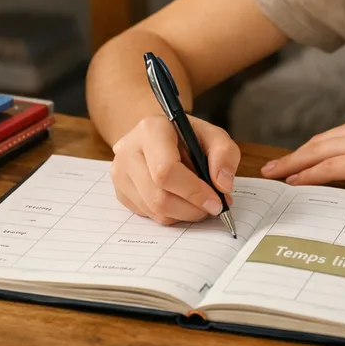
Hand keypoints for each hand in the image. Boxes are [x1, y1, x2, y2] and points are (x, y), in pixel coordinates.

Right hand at [111, 115, 239, 224]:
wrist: (158, 136)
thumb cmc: (187, 136)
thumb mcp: (213, 135)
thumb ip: (224, 155)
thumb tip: (222, 186)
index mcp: (151, 130)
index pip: (166, 171)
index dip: (193, 192)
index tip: (216, 202)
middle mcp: (128, 151)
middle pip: (158, 196)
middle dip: (191, 209)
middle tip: (212, 208)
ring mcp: (120, 173)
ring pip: (154, 210)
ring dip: (183, 214)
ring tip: (199, 203)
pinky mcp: (120, 192)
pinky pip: (148, 215)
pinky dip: (171, 215)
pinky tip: (181, 201)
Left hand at [259, 112, 344, 198]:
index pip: (334, 137)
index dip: (310, 150)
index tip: (294, 160)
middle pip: (320, 142)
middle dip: (293, 156)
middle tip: (271, 169)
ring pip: (319, 153)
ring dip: (293, 165)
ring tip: (274, 176)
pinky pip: (331, 168)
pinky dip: (309, 175)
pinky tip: (295, 183)